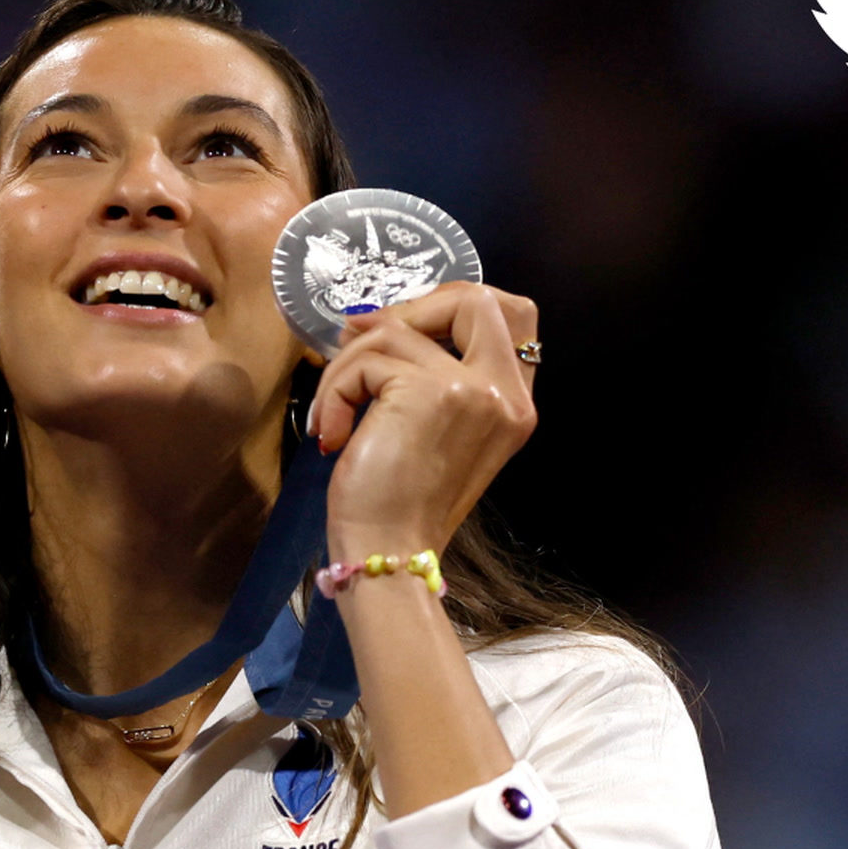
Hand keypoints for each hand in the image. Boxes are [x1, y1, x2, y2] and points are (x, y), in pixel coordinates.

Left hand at [307, 281, 539, 555]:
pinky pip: (364, 360)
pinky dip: (334, 392)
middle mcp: (504, 392)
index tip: (405, 329)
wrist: (388, 551)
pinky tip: (333, 435)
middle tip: (362, 342)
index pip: (513, 314)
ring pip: (396, 330)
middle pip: (477, 297)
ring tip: (334, 413)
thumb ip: (427, 372)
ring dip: (347, 365)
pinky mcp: (428, 392)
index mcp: (514, 403)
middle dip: (411, 307)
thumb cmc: (400, 501)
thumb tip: (369, 319)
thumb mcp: (430, 429)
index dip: (453, 305)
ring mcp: (471, 389)